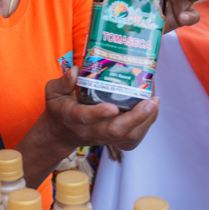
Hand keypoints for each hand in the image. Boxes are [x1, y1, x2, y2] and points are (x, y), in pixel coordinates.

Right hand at [42, 67, 159, 152]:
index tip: (112, 107)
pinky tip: (152, 109)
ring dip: (145, 120)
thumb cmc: (59, 108)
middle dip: (135, 117)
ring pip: (127, 136)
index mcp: (72, 117)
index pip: (86, 117)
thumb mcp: (53, 92)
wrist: (61, 133)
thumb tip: (75, 70)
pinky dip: (145, 124)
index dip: (99, 114)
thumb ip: (63, 81)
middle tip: (151, 101)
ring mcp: (102, 137)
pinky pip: (132, 137)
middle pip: (114, 130)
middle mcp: (89, 131)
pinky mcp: (113, 140)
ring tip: (155, 102)